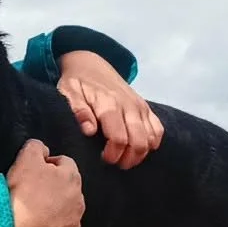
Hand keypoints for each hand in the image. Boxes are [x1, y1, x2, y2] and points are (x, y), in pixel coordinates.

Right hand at [6, 138, 82, 226]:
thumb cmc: (22, 193)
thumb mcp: (25, 159)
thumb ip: (37, 147)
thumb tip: (43, 150)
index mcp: (72, 178)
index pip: (64, 162)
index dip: (47, 164)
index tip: (33, 171)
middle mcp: (78, 200)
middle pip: (67, 187)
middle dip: (52, 186)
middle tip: (31, 190)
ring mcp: (72, 223)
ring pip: (65, 209)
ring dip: (53, 207)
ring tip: (33, 210)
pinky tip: (35, 226)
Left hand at [56, 50, 163, 169]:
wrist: (91, 64)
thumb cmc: (77, 83)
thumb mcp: (69, 93)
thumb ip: (78, 111)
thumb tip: (89, 131)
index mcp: (109, 104)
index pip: (119, 138)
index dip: (113, 154)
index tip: (103, 158)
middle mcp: (128, 105)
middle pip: (138, 142)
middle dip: (127, 159)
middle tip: (114, 163)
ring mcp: (140, 106)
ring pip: (151, 138)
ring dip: (139, 154)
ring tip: (124, 159)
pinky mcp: (145, 107)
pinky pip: (158, 129)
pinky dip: (152, 143)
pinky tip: (138, 148)